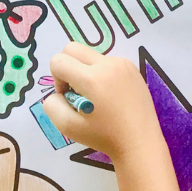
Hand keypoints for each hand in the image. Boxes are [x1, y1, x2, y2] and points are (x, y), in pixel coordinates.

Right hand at [44, 43, 161, 161]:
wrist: (139, 141)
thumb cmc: (104, 136)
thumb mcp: (68, 127)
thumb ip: (52, 105)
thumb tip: (58, 92)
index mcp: (92, 78)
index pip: (59, 61)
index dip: (57, 80)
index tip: (69, 98)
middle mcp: (108, 64)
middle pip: (72, 48)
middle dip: (68, 68)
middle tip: (77, 92)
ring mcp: (122, 63)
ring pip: (90, 55)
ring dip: (85, 71)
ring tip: (97, 97)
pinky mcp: (132, 67)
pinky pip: (107, 61)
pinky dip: (101, 73)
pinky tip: (110, 95)